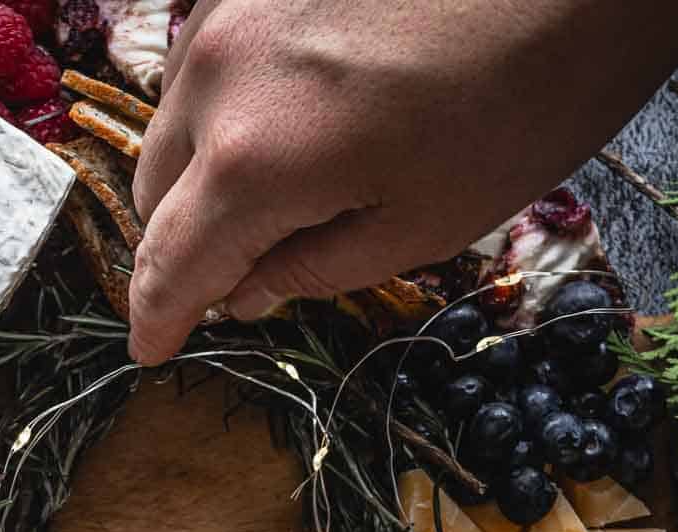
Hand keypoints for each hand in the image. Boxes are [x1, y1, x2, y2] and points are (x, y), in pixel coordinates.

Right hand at [127, 0, 677, 363]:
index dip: (158, 316)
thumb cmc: (524, 102)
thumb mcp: (424, 225)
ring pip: (174, 116)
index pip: (170, 261)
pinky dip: (226, 105)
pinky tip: (290, 115)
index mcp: (254, 159)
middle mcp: (216, 75)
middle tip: (236, 276)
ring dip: (200, 169)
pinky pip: (208, 57)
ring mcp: (229, 9)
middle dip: (181, 242)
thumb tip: (247, 289)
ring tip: (272, 193)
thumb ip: (313, 268)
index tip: (153, 350)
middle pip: (154, 186)